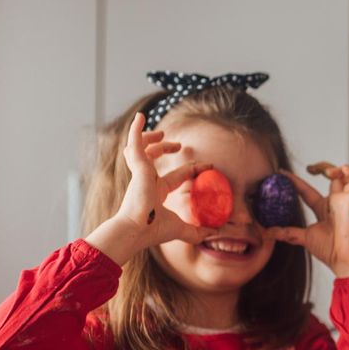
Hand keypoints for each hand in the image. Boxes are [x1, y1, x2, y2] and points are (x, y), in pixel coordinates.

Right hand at [86, 113, 216, 264]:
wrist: (136, 230)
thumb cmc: (153, 230)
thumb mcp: (180, 228)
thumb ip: (196, 231)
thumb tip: (214, 233)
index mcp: (156, 192)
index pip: (175, 176)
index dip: (191, 170)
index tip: (208, 165)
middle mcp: (146, 181)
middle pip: (152, 158)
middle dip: (164, 149)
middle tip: (177, 145)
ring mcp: (140, 173)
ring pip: (140, 149)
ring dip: (150, 138)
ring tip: (161, 132)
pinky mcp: (138, 167)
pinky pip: (134, 143)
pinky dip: (135, 129)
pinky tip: (141, 116)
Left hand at [266, 163, 348, 277]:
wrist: (345, 259)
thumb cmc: (330, 251)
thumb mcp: (304, 238)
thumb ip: (288, 233)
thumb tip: (268, 232)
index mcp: (323, 209)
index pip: (307, 191)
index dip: (296, 181)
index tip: (282, 173)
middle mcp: (335, 202)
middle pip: (331, 178)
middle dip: (323, 168)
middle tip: (312, 168)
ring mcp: (347, 200)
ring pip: (347, 176)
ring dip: (338, 169)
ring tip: (329, 172)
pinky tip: (344, 170)